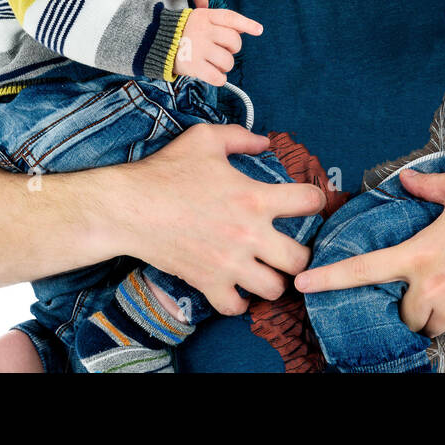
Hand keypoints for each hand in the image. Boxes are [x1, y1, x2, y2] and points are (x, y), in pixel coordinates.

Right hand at [124, 122, 326, 314]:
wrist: (129, 207)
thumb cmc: (166, 170)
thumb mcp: (205, 139)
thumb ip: (241, 137)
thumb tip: (265, 142)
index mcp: (254, 197)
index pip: (308, 202)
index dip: (315, 200)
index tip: (308, 202)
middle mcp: (249, 234)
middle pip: (300, 259)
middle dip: (302, 254)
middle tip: (291, 247)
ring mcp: (230, 263)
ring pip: (275, 288)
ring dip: (275, 280)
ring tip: (267, 270)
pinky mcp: (208, 283)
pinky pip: (237, 307)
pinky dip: (241, 301)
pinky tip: (239, 288)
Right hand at [173, 7, 261, 85]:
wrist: (155, 42)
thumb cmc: (182, 31)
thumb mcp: (199, 18)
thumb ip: (219, 22)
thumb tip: (245, 29)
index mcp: (205, 17)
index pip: (231, 18)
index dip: (247, 24)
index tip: (259, 30)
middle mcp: (203, 31)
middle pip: (234, 42)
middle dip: (233, 49)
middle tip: (222, 51)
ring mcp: (198, 49)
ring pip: (228, 61)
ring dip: (225, 66)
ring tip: (215, 64)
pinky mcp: (193, 66)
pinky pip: (218, 77)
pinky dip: (219, 78)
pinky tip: (213, 75)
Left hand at [294, 167, 444, 337]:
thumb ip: (427, 186)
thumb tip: (408, 179)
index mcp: (418, 253)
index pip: (364, 269)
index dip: (329, 278)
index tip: (302, 284)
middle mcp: (431, 286)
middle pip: (405, 312)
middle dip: (414, 301)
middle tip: (432, 280)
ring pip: (432, 323)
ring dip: (439, 311)